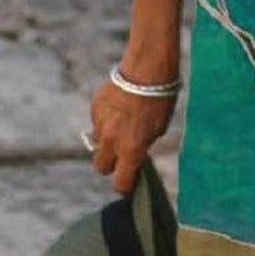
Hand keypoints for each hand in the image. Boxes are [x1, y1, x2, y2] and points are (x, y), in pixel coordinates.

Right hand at [89, 71, 176, 194]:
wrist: (146, 69)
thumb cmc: (160, 99)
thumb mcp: (158, 128)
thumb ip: (143, 145)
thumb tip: (134, 154)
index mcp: (131, 149)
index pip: (120, 182)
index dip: (124, 186)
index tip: (128, 184)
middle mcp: (112, 140)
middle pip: (101, 167)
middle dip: (111, 164)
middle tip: (122, 155)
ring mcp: (100, 124)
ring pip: (98, 143)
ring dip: (108, 140)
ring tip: (123, 124)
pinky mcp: (94, 109)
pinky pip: (97, 123)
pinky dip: (105, 121)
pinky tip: (119, 108)